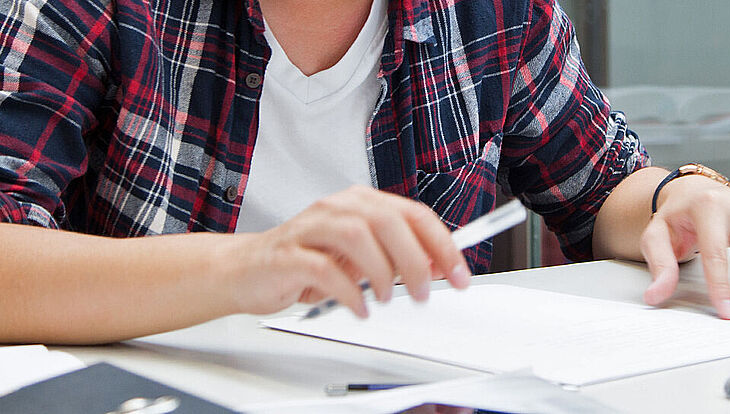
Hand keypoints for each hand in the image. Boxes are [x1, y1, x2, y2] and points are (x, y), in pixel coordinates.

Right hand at [217, 186, 471, 316]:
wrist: (245, 270)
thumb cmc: (307, 262)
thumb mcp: (360, 257)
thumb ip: (397, 256)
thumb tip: (439, 265)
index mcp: (361, 203)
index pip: (413, 214)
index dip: (442, 244)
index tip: (459, 274)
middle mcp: (338, 208)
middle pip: (389, 221)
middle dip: (415, 260)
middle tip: (424, 292)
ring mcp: (310, 228)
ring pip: (358, 236)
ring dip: (382, 273)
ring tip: (387, 299)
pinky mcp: (288, 254)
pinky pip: (324, 269)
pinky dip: (349, 292)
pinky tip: (359, 308)